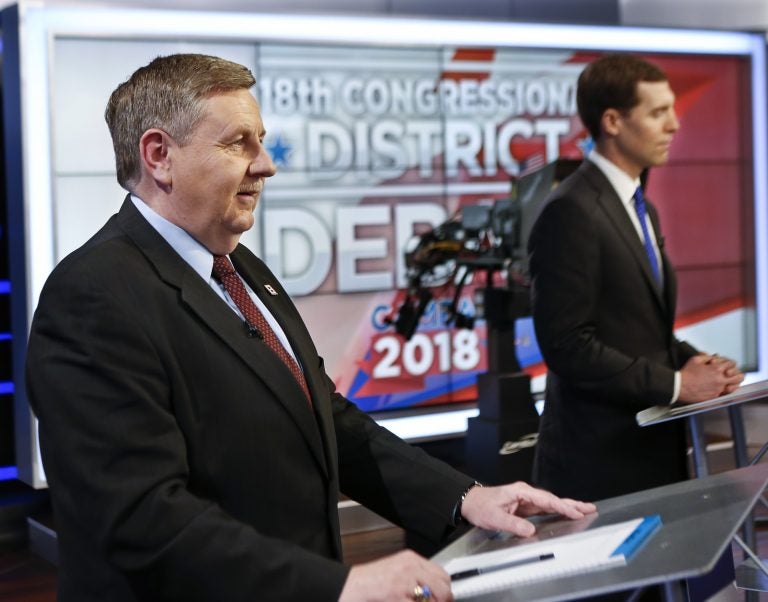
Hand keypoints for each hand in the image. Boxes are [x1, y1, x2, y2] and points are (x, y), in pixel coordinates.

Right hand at [339, 550, 452, 601]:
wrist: (350, 587)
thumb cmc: (370, 583)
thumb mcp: (396, 570)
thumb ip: (416, 576)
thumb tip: (435, 590)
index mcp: (411, 559)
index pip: (442, 574)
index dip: (446, 591)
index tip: (445, 599)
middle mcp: (410, 568)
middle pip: (443, 587)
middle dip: (443, 600)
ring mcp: (405, 582)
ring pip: (435, 599)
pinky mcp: (399, 596)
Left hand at [460, 482, 595, 536]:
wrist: (470, 502)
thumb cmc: (480, 505)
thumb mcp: (495, 517)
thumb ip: (513, 524)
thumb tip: (530, 531)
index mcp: (520, 491)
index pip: (546, 499)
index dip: (561, 506)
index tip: (575, 512)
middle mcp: (525, 493)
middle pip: (552, 499)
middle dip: (571, 504)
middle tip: (590, 508)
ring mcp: (525, 499)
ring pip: (550, 503)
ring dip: (567, 506)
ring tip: (584, 510)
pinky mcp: (524, 506)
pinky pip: (544, 508)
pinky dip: (557, 510)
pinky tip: (565, 513)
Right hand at [678, 353, 743, 402]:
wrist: (680, 386)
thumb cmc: (686, 374)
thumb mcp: (695, 359)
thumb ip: (706, 357)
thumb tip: (712, 357)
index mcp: (716, 369)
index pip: (732, 363)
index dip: (729, 362)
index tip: (725, 364)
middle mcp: (720, 379)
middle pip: (739, 376)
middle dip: (737, 373)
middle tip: (732, 373)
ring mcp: (718, 389)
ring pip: (735, 386)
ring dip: (734, 383)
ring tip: (730, 381)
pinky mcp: (715, 396)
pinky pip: (726, 394)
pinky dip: (726, 390)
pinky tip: (722, 388)